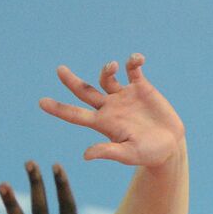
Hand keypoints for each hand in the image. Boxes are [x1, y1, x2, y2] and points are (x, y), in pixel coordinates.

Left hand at [39, 54, 184, 166]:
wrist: (170, 145)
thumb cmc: (148, 154)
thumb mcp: (129, 154)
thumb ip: (109, 152)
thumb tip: (86, 155)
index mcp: (103, 123)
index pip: (75, 115)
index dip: (59, 108)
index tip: (42, 102)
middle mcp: (109, 107)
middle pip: (85, 91)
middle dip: (71, 81)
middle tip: (59, 70)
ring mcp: (124, 95)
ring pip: (107, 78)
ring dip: (107, 70)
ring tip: (113, 66)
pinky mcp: (141, 87)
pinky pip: (133, 70)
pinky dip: (133, 62)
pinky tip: (137, 59)